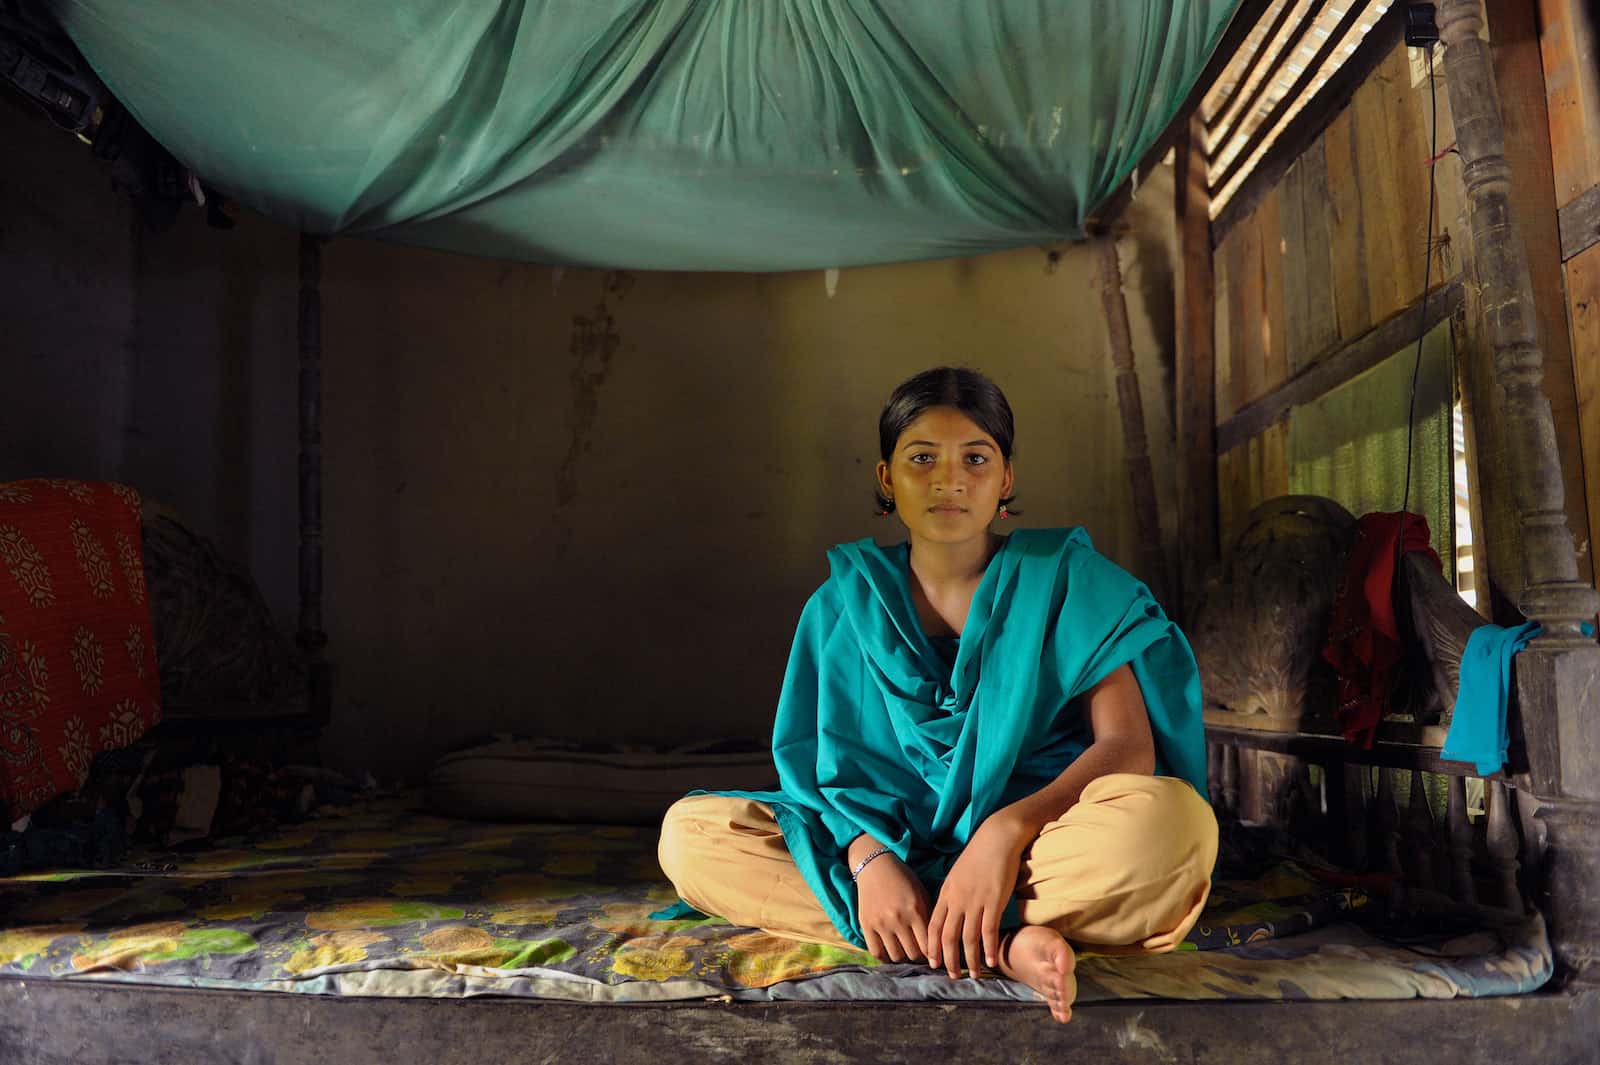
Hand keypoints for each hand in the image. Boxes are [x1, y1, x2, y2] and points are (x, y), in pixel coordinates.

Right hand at [854, 852, 930, 962]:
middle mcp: (898, 918)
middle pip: (913, 954)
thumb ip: (928, 917)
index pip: (928, 945)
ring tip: (905, 953)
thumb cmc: (902, 879)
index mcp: (915, 910)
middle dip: (919, 957)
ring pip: (896, 956)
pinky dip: (885, 958)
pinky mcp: (866, 925)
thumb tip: (936, 943)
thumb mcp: (921, 893)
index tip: (934, 956)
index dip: (933, 955)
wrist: (875, 866)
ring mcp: (881, 923)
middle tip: (919, 954)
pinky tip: (890, 953)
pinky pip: (876, 952)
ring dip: (903, 958)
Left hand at [927, 815, 1025, 978]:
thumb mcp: (957, 874)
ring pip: (968, 938)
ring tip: (972, 974)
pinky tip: (989, 961)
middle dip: (948, 959)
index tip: (932, 963)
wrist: (997, 838)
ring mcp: (975, 901)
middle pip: (947, 936)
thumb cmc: (978, 855)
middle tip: (952, 976)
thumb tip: (950, 912)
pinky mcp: (994, 901)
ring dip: (969, 959)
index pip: (933, 926)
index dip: (932, 946)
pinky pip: (989, 930)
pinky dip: (988, 948)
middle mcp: (957, 900)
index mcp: (946, 893)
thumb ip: (953, 895)